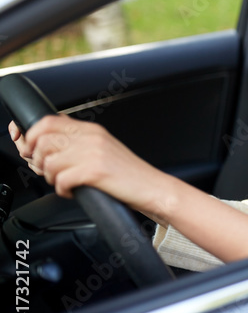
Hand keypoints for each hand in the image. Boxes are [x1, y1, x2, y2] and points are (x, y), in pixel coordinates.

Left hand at [9, 115, 165, 214]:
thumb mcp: (104, 149)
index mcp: (92, 130)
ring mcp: (94, 153)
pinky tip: (73, 191)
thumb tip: (45, 143)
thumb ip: (79, 142)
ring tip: (64, 183)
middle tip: (49, 172)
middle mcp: (92, 137)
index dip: (31, 135)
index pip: (48, 121)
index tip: (29, 149)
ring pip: (49, 162)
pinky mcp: (95, 171)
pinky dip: (62, 190)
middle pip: (43, 141)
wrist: (153, 188)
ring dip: (51, 178)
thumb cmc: (129, 174)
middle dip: (38, 161)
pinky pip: (61, 180)